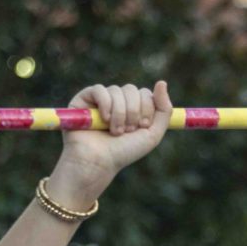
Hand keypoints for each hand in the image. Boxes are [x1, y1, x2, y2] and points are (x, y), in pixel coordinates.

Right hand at [48, 81, 172, 201]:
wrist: (98, 163)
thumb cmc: (123, 152)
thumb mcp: (152, 134)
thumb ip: (164, 110)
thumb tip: (162, 82)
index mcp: (132, 109)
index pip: (144, 93)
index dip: (147, 108)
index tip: (142, 126)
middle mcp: (116, 103)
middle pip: (132, 89)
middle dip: (133, 111)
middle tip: (128, 131)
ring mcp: (99, 100)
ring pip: (116, 90)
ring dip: (119, 113)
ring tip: (115, 132)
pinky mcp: (83, 100)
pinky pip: (99, 89)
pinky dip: (105, 103)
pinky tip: (104, 119)